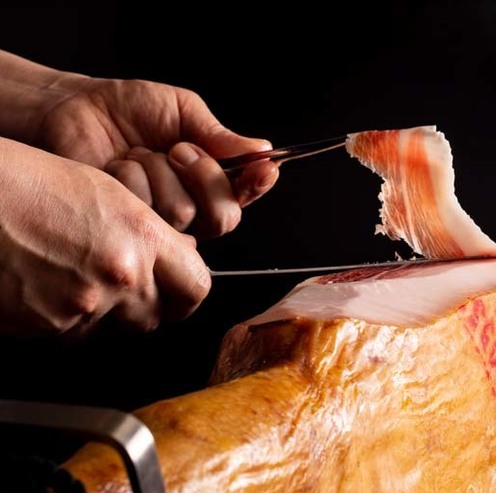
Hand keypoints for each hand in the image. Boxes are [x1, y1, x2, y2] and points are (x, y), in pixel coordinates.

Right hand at [0, 137, 211, 337]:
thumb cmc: (28, 184)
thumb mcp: (107, 192)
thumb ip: (150, 232)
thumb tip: (180, 257)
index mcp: (140, 237)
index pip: (197, 285)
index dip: (189, 291)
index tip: (181, 291)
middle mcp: (119, 277)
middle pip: (156, 315)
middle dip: (146, 304)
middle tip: (123, 284)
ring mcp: (83, 306)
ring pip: (115, 329)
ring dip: (106, 314)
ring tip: (76, 276)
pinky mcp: (49, 328)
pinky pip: (76, 336)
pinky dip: (69, 320)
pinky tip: (49, 287)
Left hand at [33, 74, 278, 237]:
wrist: (76, 110)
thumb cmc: (131, 109)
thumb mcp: (183, 110)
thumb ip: (219, 135)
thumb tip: (262, 149)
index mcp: (210, 180)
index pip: (246, 194)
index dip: (258, 184)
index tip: (263, 167)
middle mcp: (192, 207)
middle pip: (223, 218)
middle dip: (205, 177)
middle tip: (179, 149)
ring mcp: (161, 221)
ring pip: (182, 213)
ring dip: (158, 171)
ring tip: (138, 152)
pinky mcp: (131, 226)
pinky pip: (146, 211)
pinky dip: (131, 177)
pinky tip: (118, 166)